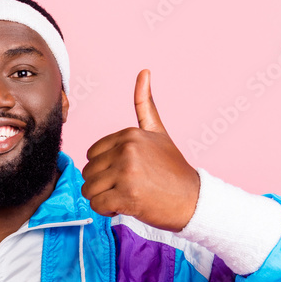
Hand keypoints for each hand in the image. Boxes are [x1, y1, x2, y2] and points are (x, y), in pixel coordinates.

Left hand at [80, 69, 200, 231]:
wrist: (193, 200)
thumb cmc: (172, 170)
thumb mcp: (158, 133)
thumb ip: (145, 105)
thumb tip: (144, 71)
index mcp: (130, 134)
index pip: (91, 154)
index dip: (105, 168)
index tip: (127, 172)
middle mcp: (127, 150)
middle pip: (88, 172)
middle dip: (103, 184)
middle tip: (129, 186)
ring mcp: (127, 172)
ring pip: (89, 189)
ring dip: (103, 198)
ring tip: (127, 195)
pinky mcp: (127, 195)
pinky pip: (96, 205)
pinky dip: (106, 210)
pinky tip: (126, 206)